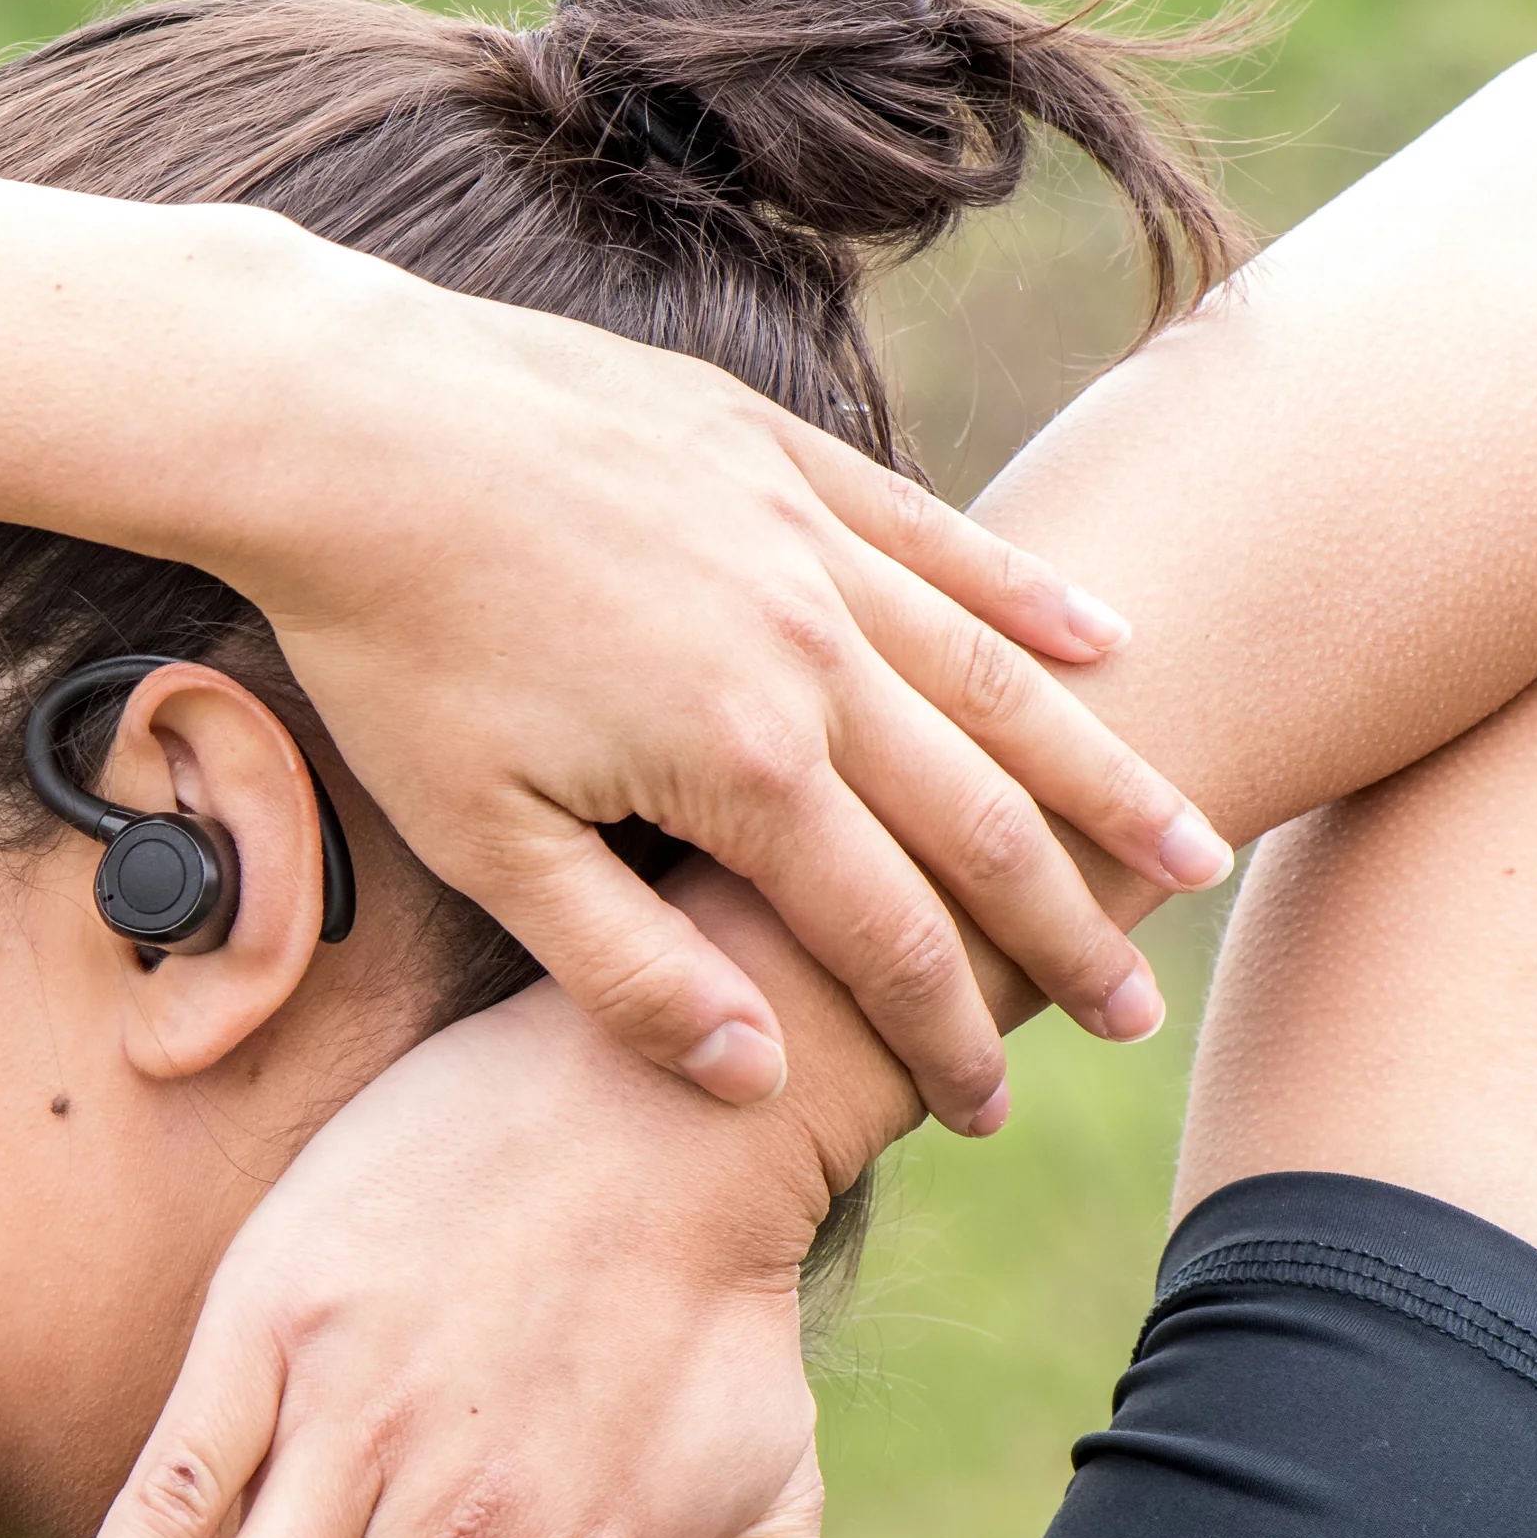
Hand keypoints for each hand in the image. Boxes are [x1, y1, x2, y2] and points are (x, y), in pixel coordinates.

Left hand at [216, 310, 1233, 1132]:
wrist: (348, 428)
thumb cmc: (395, 651)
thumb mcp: (485, 843)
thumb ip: (626, 967)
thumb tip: (753, 1075)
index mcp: (745, 767)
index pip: (885, 937)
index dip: (944, 1036)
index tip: (985, 1109)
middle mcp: (813, 651)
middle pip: (982, 818)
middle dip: (1064, 931)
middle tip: (1134, 1015)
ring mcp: (807, 540)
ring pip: (997, 675)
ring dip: (1100, 771)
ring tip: (1188, 849)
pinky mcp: (777, 454)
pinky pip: (936, 535)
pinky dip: (1028, 594)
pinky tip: (1101, 640)